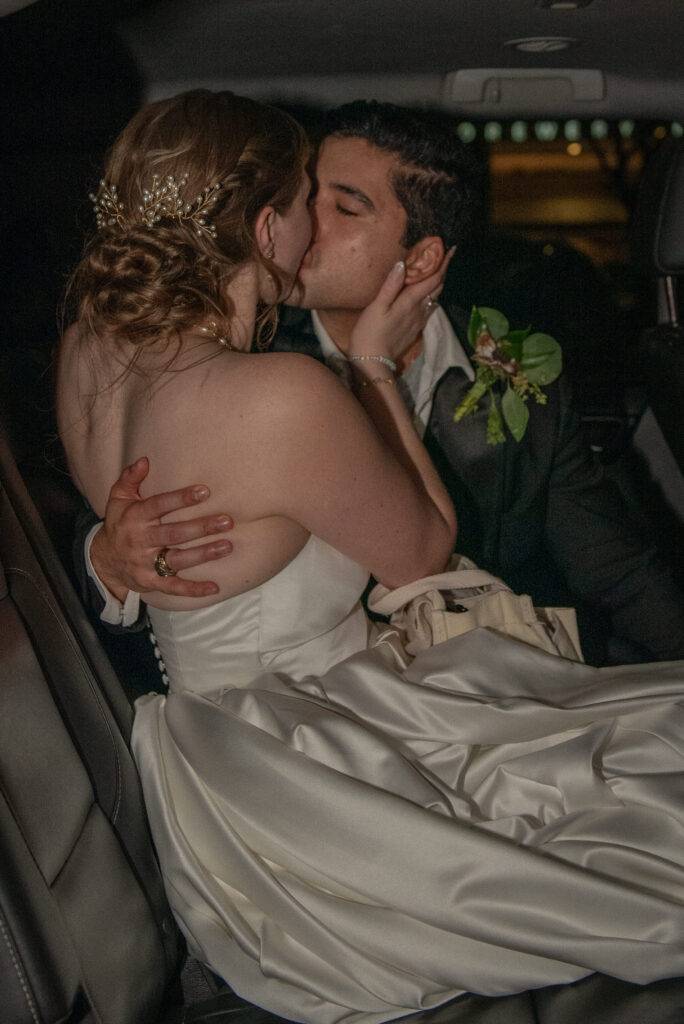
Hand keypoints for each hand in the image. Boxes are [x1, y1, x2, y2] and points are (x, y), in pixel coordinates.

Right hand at [90, 456, 232, 600]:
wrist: (102, 561)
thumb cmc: (119, 524)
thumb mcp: (118, 499)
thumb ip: (130, 478)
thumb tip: (144, 460)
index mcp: (135, 518)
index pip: (158, 506)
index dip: (180, 499)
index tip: (204, 491)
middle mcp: (141, 541)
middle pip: (173, 533)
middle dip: (201, 528)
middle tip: (226, 521)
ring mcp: (146, 563)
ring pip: (177, 559)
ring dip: (203, 554)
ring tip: (227, 546)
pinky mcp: (151, 582)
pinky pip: (173, 587)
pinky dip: (193, 589)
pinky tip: (214, 587)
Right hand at [350, 248, 453, 363]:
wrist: (373, 362)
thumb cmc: (370, 333)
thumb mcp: (377, 307)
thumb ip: (390, 286)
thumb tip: (402, 264)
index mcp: (410, 302)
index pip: (432, 279)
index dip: (442, 263)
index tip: (450, 249)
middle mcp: (419, 310)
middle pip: (437, 287)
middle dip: (442, 270)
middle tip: (445, 256)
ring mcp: (419, 320)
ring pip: (434, 298)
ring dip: (438, 284)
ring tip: (438, 271)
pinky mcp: (415, 329)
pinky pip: (429, 309)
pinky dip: (431, 297)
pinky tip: (428, 295)